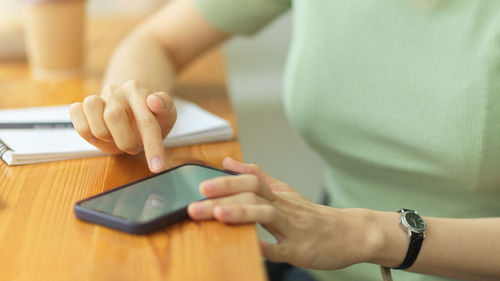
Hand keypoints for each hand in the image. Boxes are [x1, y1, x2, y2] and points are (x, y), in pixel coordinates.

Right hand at [69, 80, 175, 171]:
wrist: (132, 111)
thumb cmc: (152, 115)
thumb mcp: (166, 114)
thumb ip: (165, 106)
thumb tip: (153, 100)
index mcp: (138, 90)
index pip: (146, 120)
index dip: (152, 146)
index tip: (157, 167)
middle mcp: (116, 91)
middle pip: (113, 116)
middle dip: (125, 140)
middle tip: (133, 146)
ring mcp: (97, 98)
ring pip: (93, 116)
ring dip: (105, 136)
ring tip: (116, 138)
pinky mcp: (82, 106)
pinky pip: (76, 116)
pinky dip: (86, 130)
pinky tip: (99, 133)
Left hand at [188, 157, 368, 269]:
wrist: (349, 233)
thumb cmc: (311, 215)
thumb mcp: (284, 191)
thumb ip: (256, 176)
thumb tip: (227, 162)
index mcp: (278, 195)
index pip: (250, 181)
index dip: (226, 183)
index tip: (201, 186)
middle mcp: (284, 208)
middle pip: (252, 195)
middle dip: (222, 198)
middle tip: (195, 205)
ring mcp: (293, 229)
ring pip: (267, 215)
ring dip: (242, 214)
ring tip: (219, 214)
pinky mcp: (301, 250)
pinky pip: (281, 249)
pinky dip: (266, 247)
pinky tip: (250, 245)